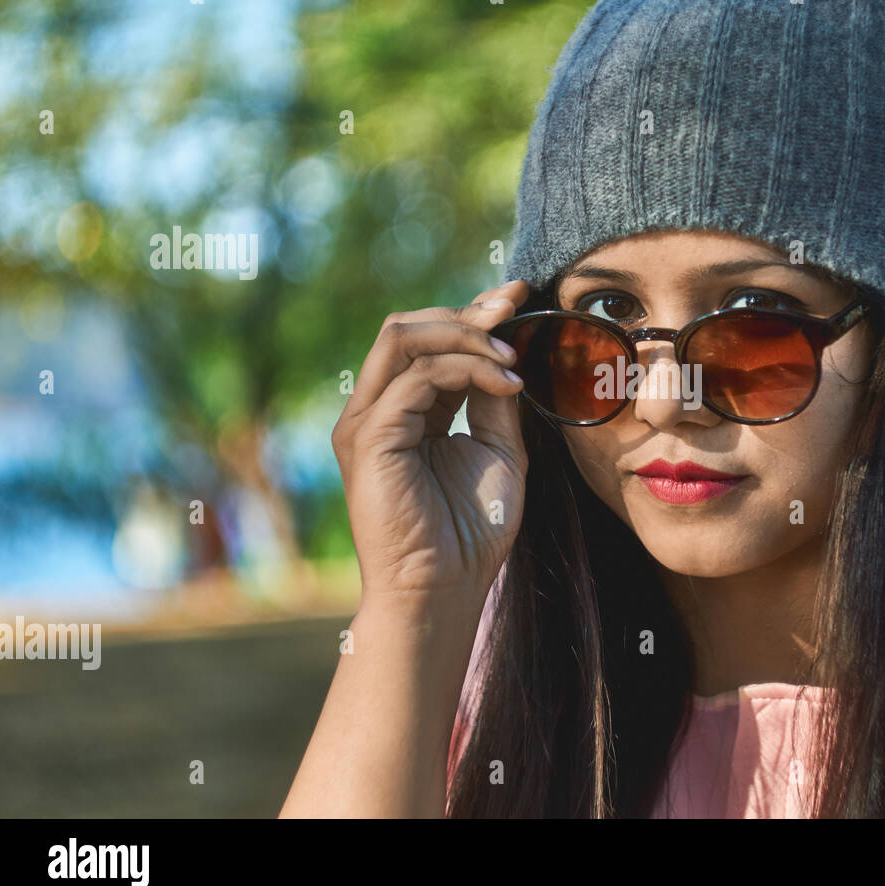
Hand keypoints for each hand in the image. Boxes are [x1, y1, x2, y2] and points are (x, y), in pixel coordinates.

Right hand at [331, 279, 530, 611]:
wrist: (446, 588)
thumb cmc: (472, 530)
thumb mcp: (497, 449)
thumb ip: (494, 400)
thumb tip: (507, 350)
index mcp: (404, 411)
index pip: (428, 342)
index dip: (472, 315)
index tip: (518, 297)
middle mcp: (377, 409)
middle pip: (408, 327)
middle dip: (466, 313)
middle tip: (515, 309)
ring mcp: (366, 421)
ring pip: (403, 337)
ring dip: (465, 335)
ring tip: (512, 355)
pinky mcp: (369, 437)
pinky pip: (416, 378)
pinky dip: (466, 369)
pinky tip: (506, 384)